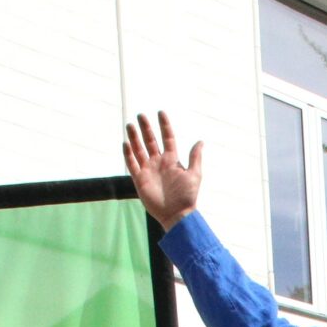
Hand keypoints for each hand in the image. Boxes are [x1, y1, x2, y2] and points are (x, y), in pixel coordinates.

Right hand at [121, 112, 202, 229]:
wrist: (177, 214)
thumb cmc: (187, 196)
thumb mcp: (194, 174)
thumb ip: (195, 157)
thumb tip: (200, 141)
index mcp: (172, 160)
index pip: (167, 138)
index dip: (164, 125)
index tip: (160, 112)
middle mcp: (159, 163)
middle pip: (150, 141)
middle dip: (145, 128)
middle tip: (141, 115)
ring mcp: (148, 170)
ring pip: (139, 150)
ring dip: (134, 138)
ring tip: (130, 125)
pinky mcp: (140, 180)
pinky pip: (132, 164)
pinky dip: (128, 154)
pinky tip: (126, 143)